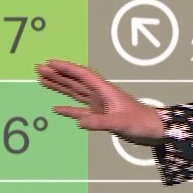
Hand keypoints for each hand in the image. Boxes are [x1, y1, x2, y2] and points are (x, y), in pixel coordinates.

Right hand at [35, 59, 165, 146]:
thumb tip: (79, 122)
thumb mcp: (120, 123)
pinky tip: (56, 108)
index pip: (82, 75)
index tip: (50, 63)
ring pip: (74, 92)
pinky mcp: (100, 116)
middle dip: (57, 74)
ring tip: (43, 80)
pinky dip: (67, 109)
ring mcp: (99, 105)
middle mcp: (100, 94)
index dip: (66, 68)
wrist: (153, 130)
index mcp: (105, 90)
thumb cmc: (141, 123)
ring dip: (59, 86)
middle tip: (39, 68)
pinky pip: (79, 110)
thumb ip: (99, 122)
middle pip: (74, 81)